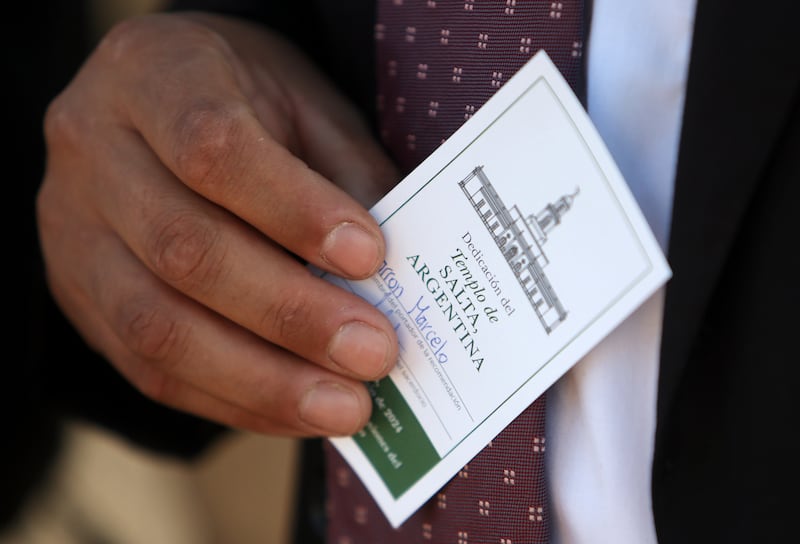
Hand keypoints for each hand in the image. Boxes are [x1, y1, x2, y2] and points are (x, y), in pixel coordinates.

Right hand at [36, 12, 399, 436]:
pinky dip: (234, 400)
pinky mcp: (81, 299)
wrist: (160, 108)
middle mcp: (93, 153)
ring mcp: (74, 234)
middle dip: (291, 314)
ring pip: (157, 327)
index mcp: (151, 75)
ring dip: (263, 380)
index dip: (294, 209)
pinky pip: (150, 370)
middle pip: (184, 249)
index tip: (371, 257)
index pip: (212, 147)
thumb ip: (348, 178)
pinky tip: (296, 412)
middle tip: (374, 353)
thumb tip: (397, 282)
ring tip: (344, 406)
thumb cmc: (250, 102)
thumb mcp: (307, 106)